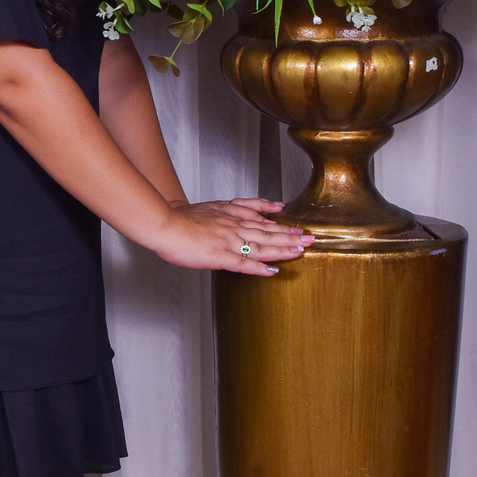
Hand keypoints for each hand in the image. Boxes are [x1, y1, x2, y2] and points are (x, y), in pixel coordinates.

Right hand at [156, 196, 312, 275]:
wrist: (165, 224)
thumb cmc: (181, 218)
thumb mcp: (211, 206)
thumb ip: (232, 210)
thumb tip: (250, 215)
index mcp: (230, 215)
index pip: (262, 221)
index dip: (282, 225)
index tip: (297, 228)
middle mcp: (234, 226)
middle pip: (268, 232)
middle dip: (291, 236)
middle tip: (310, 238)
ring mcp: (228, 241)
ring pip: (261, 245)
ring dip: (282, 248)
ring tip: (300, 251)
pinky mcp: (219, 255)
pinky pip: (244, 263)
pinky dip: (259, 267)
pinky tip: (272, 270)